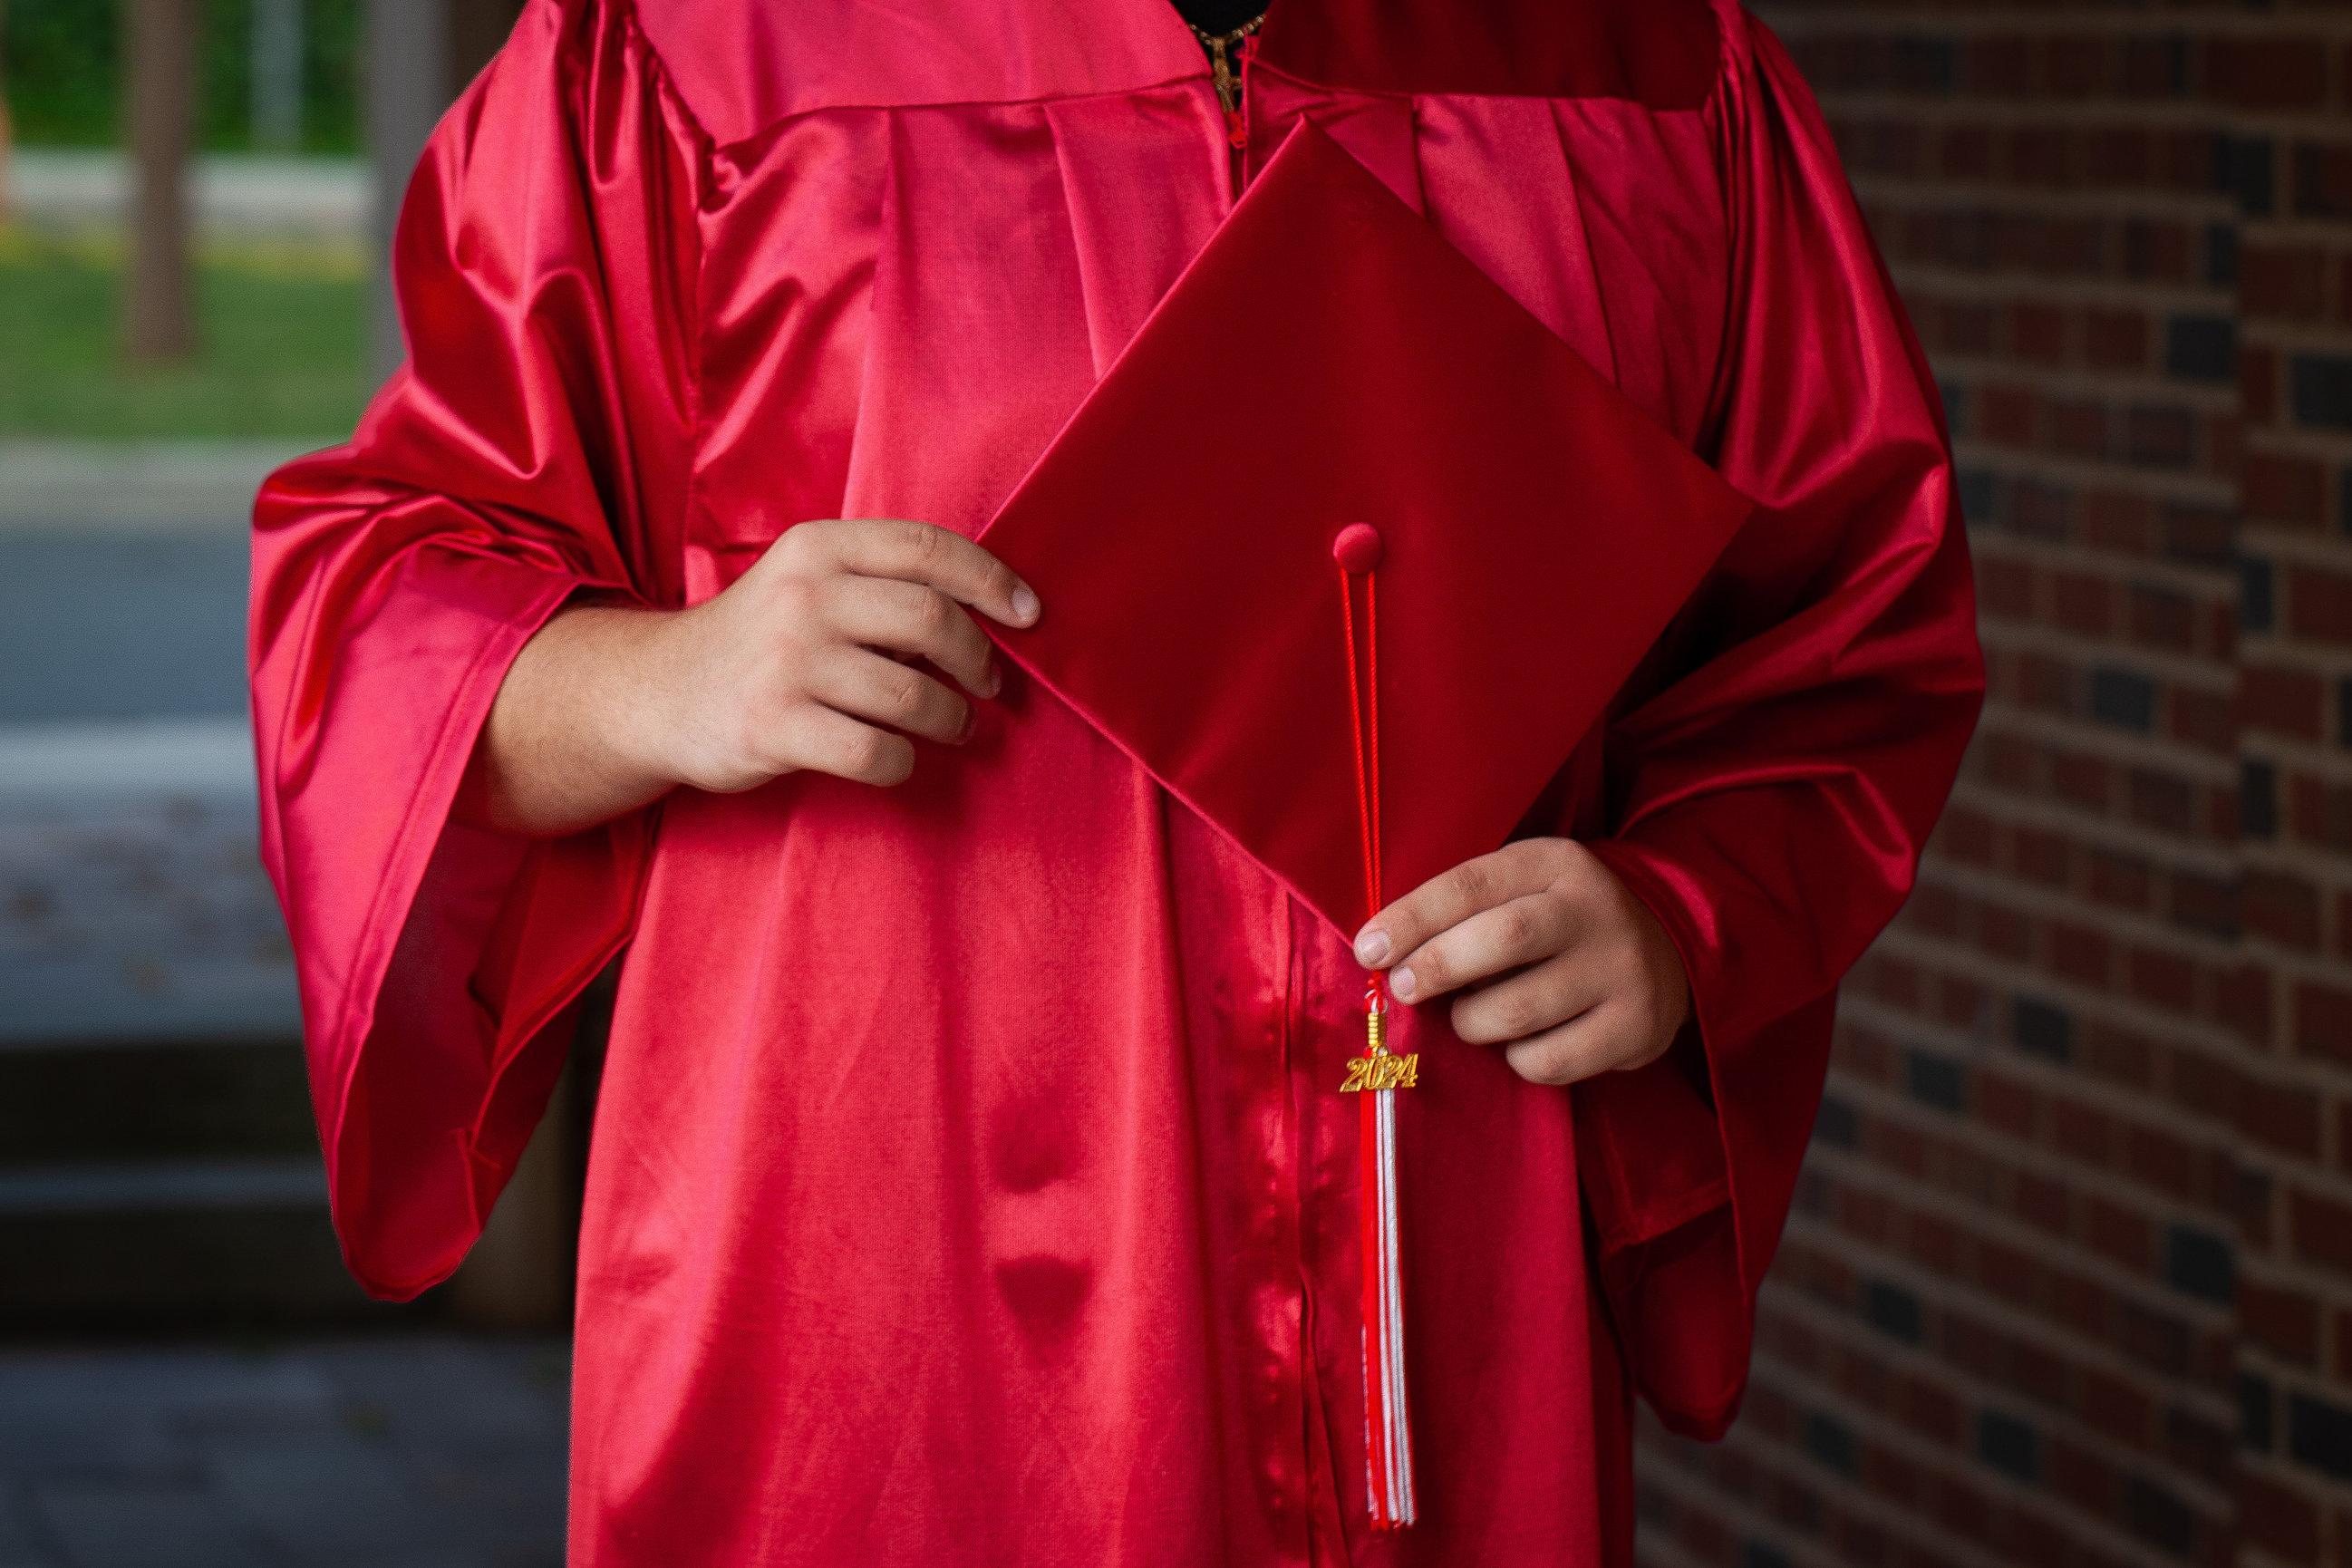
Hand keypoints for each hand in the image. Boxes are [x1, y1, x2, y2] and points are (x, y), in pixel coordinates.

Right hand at [637, 517, 1037, 791]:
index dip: (992, 580)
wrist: (657, 694)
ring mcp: (785, 663)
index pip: (927, 548)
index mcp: (818, 548)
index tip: (1029, 614)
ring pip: (912, 695)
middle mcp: (802, 597)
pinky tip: (898, 759)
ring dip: (951, 718)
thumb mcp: (807, 584)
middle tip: (989, 685)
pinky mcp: (772, 726)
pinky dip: (904, 763)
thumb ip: (879, 584)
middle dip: (980, 659)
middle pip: (932, 619)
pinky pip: (874, 752)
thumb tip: (988, 613)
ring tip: (953, 726)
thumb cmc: (760, 643)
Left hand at [1350, 837, 1690, 1086]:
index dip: (1412, 918)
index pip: (1472, 884)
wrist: (1669, 946)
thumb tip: (1382, 952)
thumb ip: (1462, 908)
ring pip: (1519, 1010)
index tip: (1369, 948)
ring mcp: (1622, 970)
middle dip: (1438, 966)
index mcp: (1555, 863)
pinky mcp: (1636, 1028)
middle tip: (1406, 987)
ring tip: (1470, 1017)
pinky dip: (1516, 1059)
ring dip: (1472, 1022)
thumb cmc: (1559, 920)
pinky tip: (1519, 1043)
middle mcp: (1595, 910)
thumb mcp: (1522, 887)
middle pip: (1502, 939)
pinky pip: (1549, 1061)